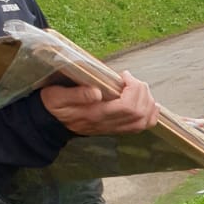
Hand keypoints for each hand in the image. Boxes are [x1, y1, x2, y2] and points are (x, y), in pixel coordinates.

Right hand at [40, 71, 158, 135]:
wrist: (52, 123)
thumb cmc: (55, 105)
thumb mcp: (57, 96)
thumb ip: (76, 94)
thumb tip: (96, 92)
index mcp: (96, 114)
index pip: (127, 107)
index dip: (133, 89)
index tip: (123, 75)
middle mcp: (108, 124)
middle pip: (140, 112)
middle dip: (141, 91)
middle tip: (130, 79)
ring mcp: (115, 128)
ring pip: (144, 120)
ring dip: (147, 101)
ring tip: (137, 87)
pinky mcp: (118, 129)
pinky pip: (142, 126)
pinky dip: (150, 114)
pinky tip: (148, 102)